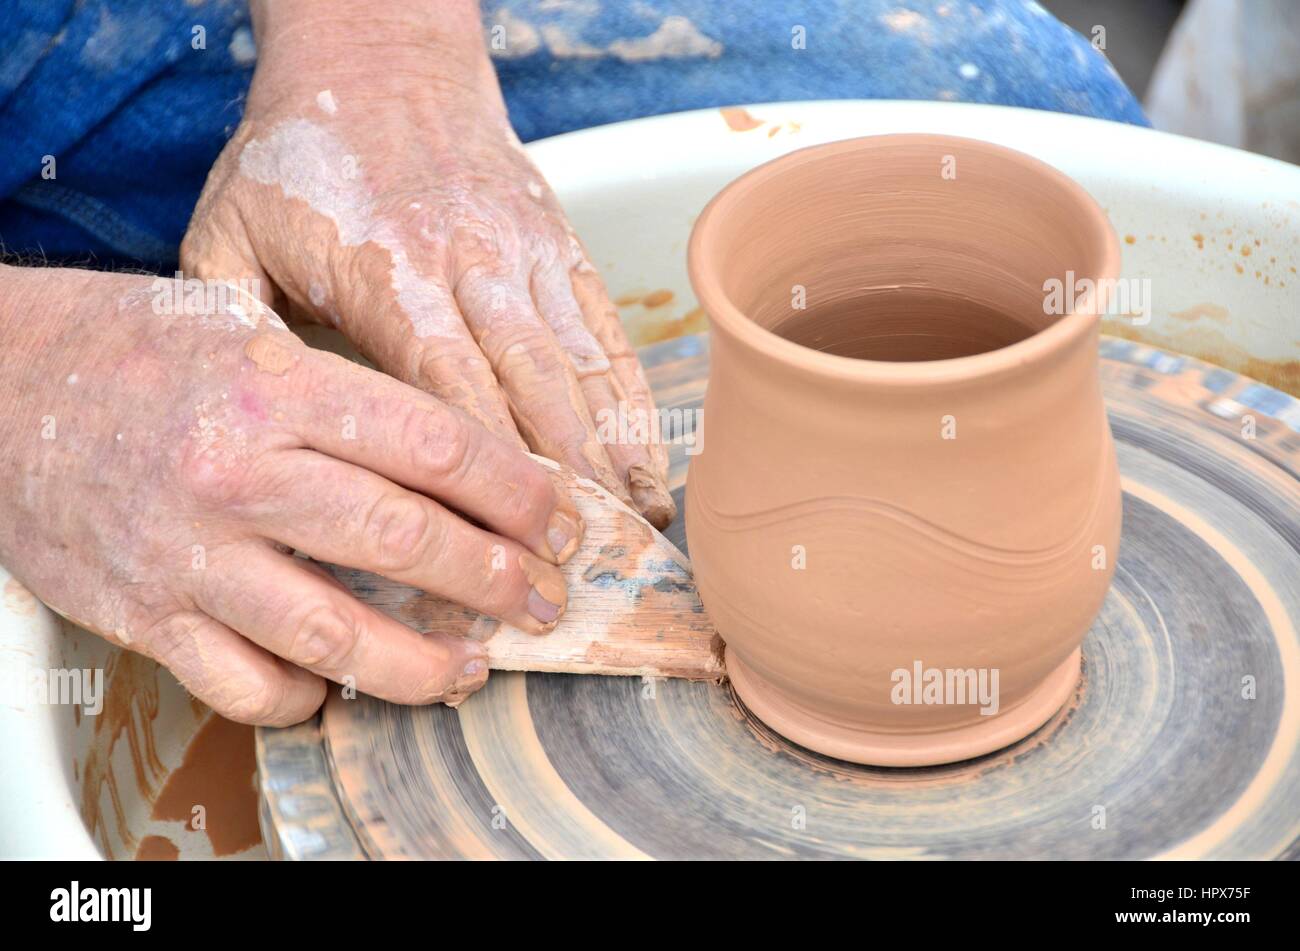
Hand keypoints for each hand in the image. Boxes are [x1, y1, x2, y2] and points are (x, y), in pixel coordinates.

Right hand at [0, 265, 582, 723]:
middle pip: (405, 542)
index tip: (556, 520)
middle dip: (497, 582)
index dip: (516, 492)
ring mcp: (190, 554)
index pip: (435, 446)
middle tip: (542, 600)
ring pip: (336, 634)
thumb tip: (469, 456)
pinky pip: (248, 685)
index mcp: (278, 387)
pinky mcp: (145, 616)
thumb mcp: (253, 330)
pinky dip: (309, 698)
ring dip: (423, 664)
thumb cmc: (136, 353)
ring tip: (471, 669)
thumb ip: (352, 393)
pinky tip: (343, 686)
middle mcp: (239, 473)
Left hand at [180, 0, 674, 527]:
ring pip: (577, 363)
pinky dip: (631, 395)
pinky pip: (603, 328)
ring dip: (610, 448)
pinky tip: (646, 452)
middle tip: (578, 561)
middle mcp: (466, 264)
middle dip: (559, 482)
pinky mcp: (557, 242)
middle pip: (527, 388)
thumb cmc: (300, 150)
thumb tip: (233, 426)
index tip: (505, 543)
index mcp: (385, 272)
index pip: (444, 391)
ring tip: (634, 524)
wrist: (380, 52)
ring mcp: (522, 252)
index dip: (481, 473)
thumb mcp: (229, 227)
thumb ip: (229, 325)